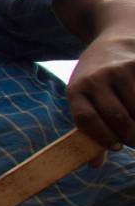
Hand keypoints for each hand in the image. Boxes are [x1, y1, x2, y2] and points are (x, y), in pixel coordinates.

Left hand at [56, 0, 134, 164]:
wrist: (115, 40)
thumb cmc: (99, 81)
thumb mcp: (85, 99)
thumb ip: (90, 130)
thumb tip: (94, 165)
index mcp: (76, 90)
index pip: (87, 120)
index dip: (103, 138)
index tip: (116, 146)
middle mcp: (96, 79)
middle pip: (119, 119)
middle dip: (132, 137)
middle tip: (134, 140)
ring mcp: (120, 70)